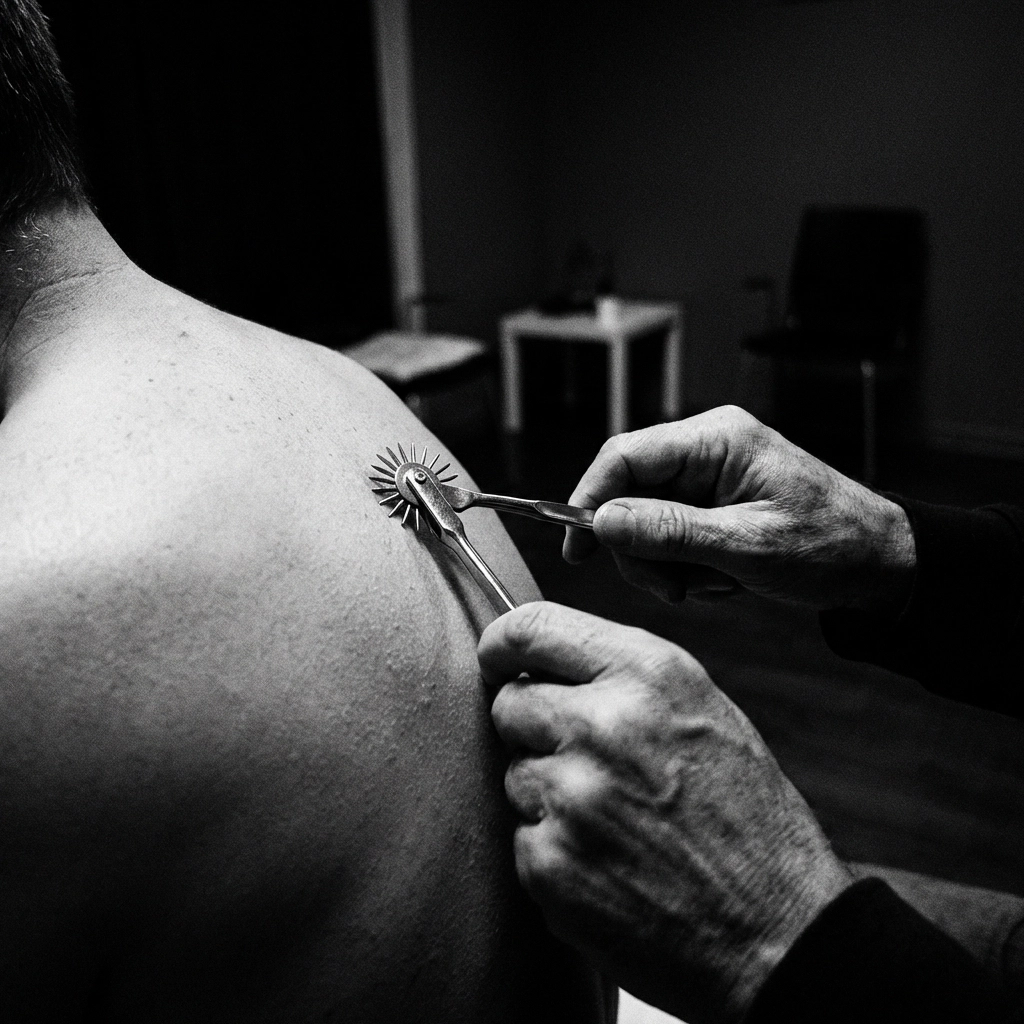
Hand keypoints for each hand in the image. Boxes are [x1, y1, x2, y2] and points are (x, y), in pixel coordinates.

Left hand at [480, 602, 851, 1023]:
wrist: (780, 935)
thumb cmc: (747, 819)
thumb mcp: (705, 712)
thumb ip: (622, 675)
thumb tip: (538, 661)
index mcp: (648, 674)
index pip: (530, 629)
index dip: (502, 647)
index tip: (498, 663)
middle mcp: (604, 724)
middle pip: (509, 704)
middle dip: (534, 729)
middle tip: (588, 765)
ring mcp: (572, 796)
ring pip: (515, 775)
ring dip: (549, 797)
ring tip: (618, 826)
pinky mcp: (550, 863)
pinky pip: (523, 840)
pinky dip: (555, 855)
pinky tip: (612, 869)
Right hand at [564, 406, 914, 612]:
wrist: (880, 563)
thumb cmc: (831, 545)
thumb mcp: (748, 546)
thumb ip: (670, 532)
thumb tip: (601, 521)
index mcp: (716, 439)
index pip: (624, 456)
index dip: (590, 500)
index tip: (578, 548)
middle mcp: (706, 450)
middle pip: (628, 493)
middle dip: (640, 549)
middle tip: (671, 589)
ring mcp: (708, 477)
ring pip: (644, 522)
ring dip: (667, 566)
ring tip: (713, 585)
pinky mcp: (711, 505)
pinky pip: (669, 537)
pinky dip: (685, 568)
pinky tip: (722, 580)